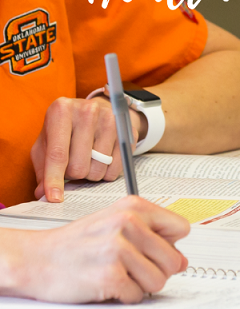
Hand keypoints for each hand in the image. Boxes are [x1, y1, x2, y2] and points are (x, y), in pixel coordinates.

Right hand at [0, 197, 189, 303]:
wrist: (33, 259)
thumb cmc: (75, 244)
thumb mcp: (114, 225)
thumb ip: (152, 237)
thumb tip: (183, 261)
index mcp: (133, 207)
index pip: (182, 229)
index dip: (169, 244)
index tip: (152, 249)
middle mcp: (128, 223)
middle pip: (174, 261)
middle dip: (155, 270)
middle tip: (128, 266)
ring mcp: (118, 250)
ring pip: (159, 281)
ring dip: (139, 285)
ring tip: (116, 273)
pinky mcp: (110, 276)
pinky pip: (138, 296)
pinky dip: (123, 296)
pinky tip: (105, 284)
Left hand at [30, 96, 146, 202]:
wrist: (100, 110)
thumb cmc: (68, 129)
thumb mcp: (48, 142)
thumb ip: (43, 167)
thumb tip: (43, 194)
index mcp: (61, 111)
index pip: (57, 154)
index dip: (54, 179)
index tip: (55, 198)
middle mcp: (87, 112)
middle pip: (79, 166)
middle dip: (74, 174)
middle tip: (74, 165)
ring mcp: (110, 120)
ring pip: (98, 170)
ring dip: (91, 174)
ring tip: (88, 161)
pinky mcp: (127, 132)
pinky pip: (116, 169)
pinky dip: (107, 173)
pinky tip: (102, 163)